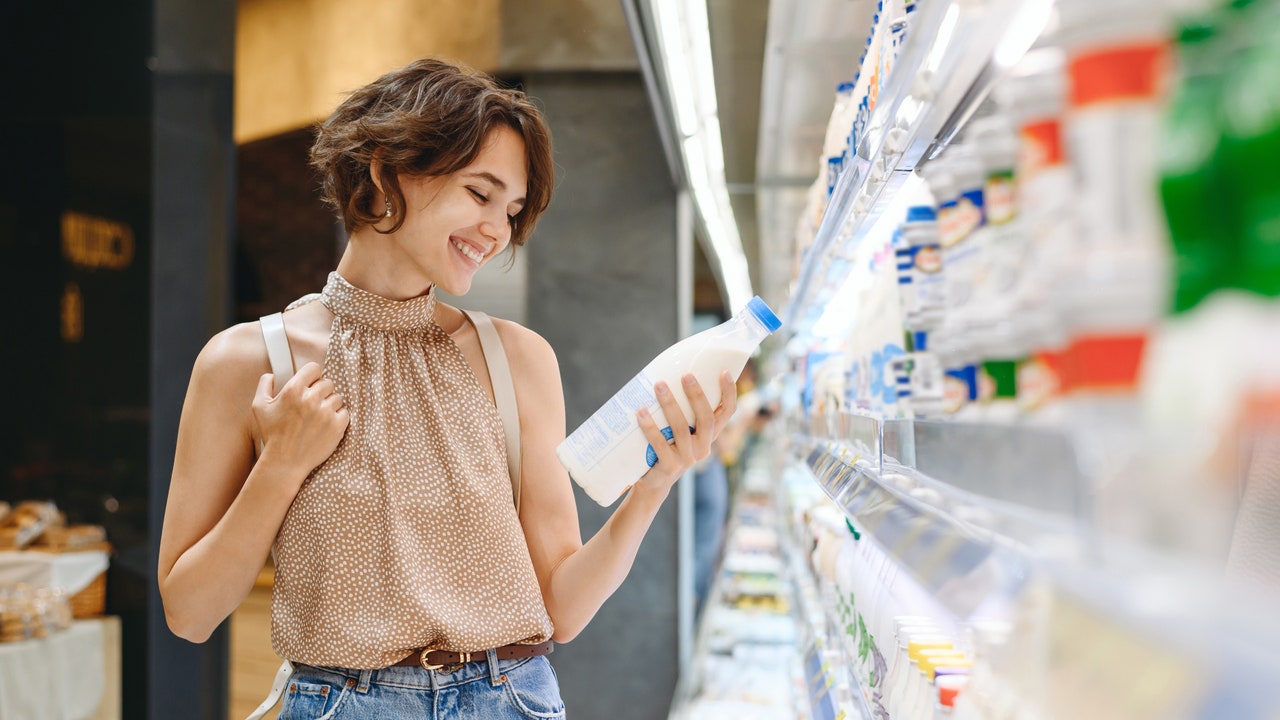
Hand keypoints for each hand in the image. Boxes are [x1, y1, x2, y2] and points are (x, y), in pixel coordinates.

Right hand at [252, 362, 349, 478]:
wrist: (285, 462)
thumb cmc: (272, 434)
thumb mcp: (259, 407)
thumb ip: (264, 385)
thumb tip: (272, 375)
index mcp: (293, 390)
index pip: (314, 368)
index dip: (313, 375)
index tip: (311, 384)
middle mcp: (311, 399)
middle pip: (328, 383)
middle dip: (321, 392)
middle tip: (313, 404)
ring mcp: (326, 412)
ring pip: (337, 397)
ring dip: (330, 405)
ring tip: (319, 416)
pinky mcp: (337, 426)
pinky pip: (345, 412)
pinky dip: (338, 417)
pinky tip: (326, 424)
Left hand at [634, 371, 738, 493]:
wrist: (652, 482)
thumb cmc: (665, 445)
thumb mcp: (678, 428)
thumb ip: (680, 408)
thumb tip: (666, 372)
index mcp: (709, 435)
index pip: (727, 412)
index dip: (729, 393)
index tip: (724, 372)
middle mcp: (703, 447)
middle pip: (706, 419)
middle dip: (697, 395)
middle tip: (685, 375)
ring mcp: (687, 458)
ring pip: (681, 428)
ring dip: (670, 404)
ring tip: (658, 385)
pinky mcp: (669, 467)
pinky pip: (660, 444)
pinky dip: (650, 427)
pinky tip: (641, 412)